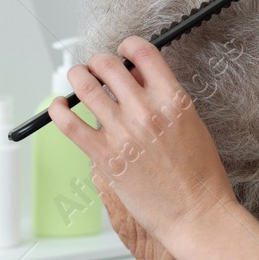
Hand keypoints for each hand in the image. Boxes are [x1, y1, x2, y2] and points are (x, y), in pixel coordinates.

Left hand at [51, 37, 239, 259]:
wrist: (197, 213)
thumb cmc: (200, 175)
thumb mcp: (191, 124)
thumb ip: (163, 97)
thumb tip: (135, 76)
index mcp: (173, 99)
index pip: (142, 52)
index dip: (127, 46)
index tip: (122, 51)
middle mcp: (145, 110)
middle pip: (108, 64)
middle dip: (98, 62)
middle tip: (97, 68)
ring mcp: (122, 132)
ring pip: (84, 86)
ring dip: (77, 76)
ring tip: (78, 78)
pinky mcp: (104, 156)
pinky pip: (70, 123)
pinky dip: (58, 109)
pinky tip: (59, 106)